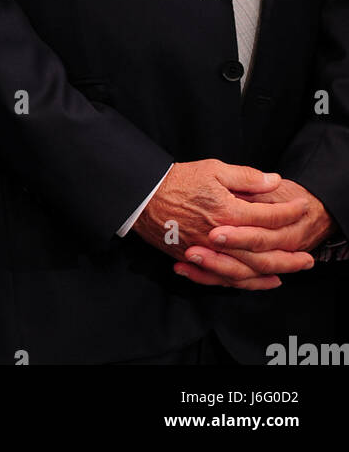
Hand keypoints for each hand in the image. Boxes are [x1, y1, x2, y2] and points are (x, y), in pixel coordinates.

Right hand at [133, 160, 311, 290]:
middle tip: (308, 257)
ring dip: (274, 272)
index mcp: (227, 211)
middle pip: (264, 251)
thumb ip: (246, 177)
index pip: (268, 216)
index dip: (288, 211)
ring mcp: (209, 253)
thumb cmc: (178, 180)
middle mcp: (221, 237)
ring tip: (291, 271)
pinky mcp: (197, 261)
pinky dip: (247, 283)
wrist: (143, 196)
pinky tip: (262, 281)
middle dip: (289, 255)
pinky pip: (227, 279)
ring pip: (249, 270)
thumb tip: (273, 180)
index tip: (302, 207)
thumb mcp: (213, 169)